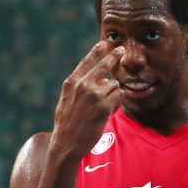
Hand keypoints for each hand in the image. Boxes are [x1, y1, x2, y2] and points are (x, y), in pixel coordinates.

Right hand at [52, 42, 124, 159]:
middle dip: (114, 57)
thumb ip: (76, 88)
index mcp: (71, 83)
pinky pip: (119, 97)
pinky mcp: (104, 107)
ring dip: (113, 94)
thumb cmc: (66, 125)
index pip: (86, 62)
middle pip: (104, 66)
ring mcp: (94, 96)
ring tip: (104, 107)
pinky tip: (109, 112)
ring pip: (114, 85)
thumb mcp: (65, 101)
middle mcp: (82, 86)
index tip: (104, 43)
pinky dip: (117, 104)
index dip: (96, 52)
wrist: (66, 144)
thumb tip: (90, 78)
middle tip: (121, 50)